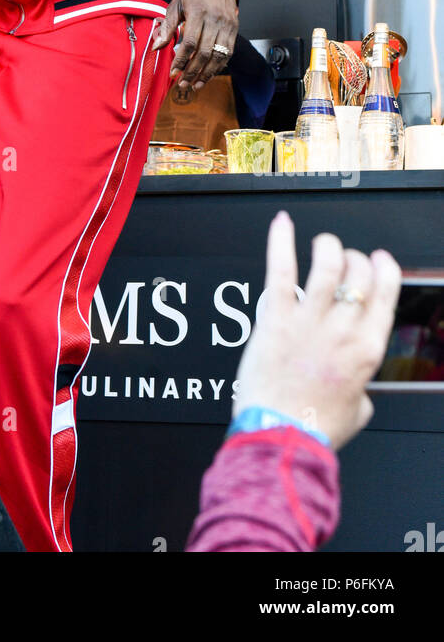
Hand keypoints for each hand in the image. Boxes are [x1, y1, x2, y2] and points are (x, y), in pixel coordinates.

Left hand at [153, 0, 237, 92]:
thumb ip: (167, 26)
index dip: (180, 61)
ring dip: (207, 73)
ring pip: (218, 55)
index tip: (173, 73)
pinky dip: (219, 65)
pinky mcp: (234, 28)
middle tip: (182, 84)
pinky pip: (228, 52)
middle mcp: (215, 20)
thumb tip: (156, 47)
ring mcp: (227, 25)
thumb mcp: (175, 4)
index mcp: (198, 13)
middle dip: (192, 72)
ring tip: (195, 85)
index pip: (189, 43)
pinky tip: (209, 74)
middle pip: (204, 53)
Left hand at [233, 213, 400, 450]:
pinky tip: (282, 223)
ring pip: (326, 263)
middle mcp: (342, 329)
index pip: (385, 292)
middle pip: (358, 273)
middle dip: (354, 258)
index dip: (384, 268)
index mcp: (367, 350)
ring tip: (323, 243)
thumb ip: (360, 388)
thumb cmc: (315, 428)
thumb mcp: (357, 411)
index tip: (378, 260)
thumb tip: (356, 385)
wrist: (281, 436)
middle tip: (344, 260)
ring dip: (327, 246)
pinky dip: (280, 241)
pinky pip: (280, 269)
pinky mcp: (275, 317)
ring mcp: (309, 320)